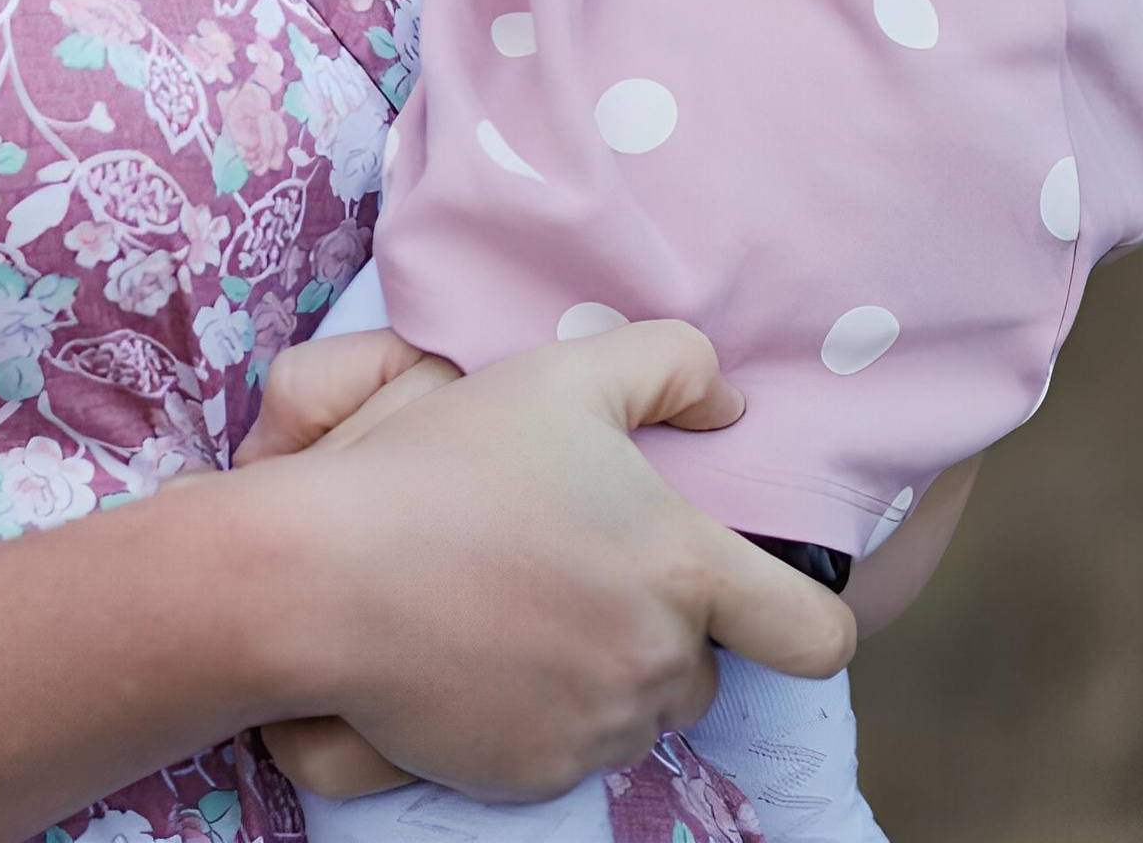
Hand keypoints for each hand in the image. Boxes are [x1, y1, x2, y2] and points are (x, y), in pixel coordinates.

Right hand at [241, 319, 853, 803]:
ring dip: (610, 671)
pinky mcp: (535, 777)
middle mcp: (655, 663)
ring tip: (530, 605)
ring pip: (642, 710)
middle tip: (589, 571)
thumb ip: (670, 366)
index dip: (814, 619)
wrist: (326, 576)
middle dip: (668, 629)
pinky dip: (548, 710)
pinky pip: (575, 748)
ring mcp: (597, 729)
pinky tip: (490, 653)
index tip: (777, 601)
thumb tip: (730, 404)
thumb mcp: (563, 373)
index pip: (816, 636)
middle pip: (710, 668)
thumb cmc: (447, 461)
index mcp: (681, 569)